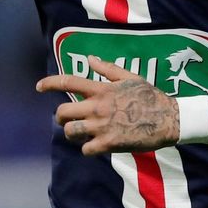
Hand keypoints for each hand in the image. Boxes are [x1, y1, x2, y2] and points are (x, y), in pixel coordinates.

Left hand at [36, 56, 179, 155]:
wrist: (169, 119)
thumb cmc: (151, 96)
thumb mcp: (130, 76)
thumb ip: (107, 69)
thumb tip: (89, 59)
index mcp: (102, 89)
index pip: (68, 83)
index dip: (49, 83)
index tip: (38, 87)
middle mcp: (98, 107)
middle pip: (62, 112)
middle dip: (60, 117)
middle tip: (67, 119)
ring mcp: (102, 126)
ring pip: (70, 131)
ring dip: (72, 133)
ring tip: (80, 133)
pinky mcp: (109, 143)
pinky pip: (86, 148)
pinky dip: (88, 148)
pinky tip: (95, 145)